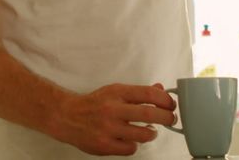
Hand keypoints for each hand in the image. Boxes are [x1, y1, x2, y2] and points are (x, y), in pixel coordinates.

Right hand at [51, 82, 176, 155]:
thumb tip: (161, 89)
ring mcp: (108, 129)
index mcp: (117, 92)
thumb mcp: (115, 91)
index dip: (165, 99)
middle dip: (167, 117)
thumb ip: (138, 92)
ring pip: (143, 134)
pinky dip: (135, 144)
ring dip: (152, 133)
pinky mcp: (104, 145)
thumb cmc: (95, 103)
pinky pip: (131, 148)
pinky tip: (130, 139)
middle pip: (149, 113)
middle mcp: (112, 109)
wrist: (66, 116)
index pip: (148, 93)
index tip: (171, 104)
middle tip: (171, 119)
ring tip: (151, 131)